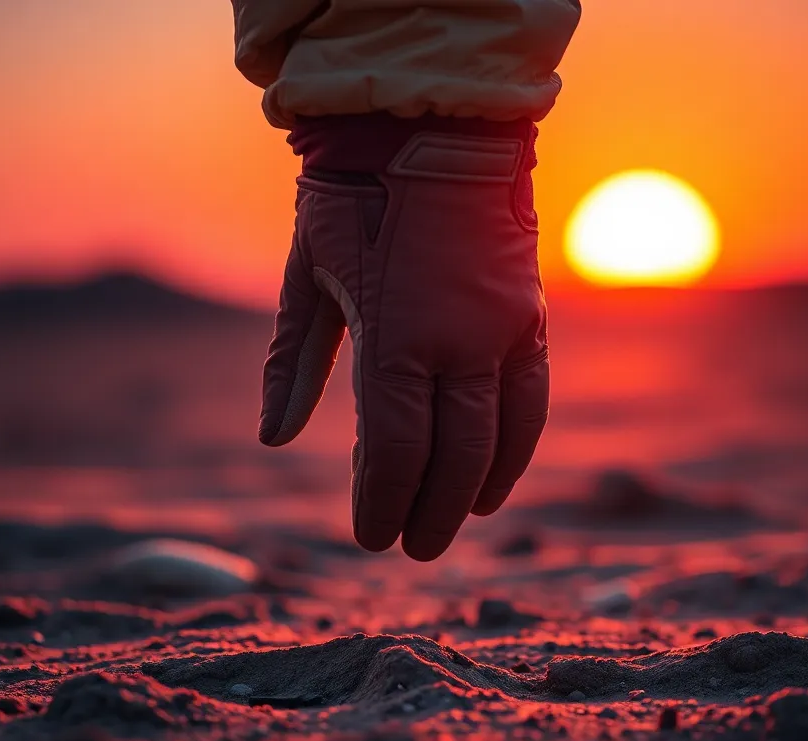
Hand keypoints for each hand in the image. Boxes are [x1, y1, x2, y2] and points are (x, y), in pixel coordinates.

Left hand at [258, 135, 548, 559]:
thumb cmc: (357, 193)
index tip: (370, 539)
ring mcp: (503, 331)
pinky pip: (531, 398)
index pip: (393, 448)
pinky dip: (517, 446)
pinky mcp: (530, 316)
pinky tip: (498, 473)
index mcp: (396, 336)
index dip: (382, 502)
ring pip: (502, 436)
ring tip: (455, 522)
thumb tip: (275, 437)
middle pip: (453, 457)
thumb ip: (292, 360)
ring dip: (478, 489)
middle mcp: (460, 343)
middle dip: (430, 511)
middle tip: (411, 550)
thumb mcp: (309, 272)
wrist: (438, 123)